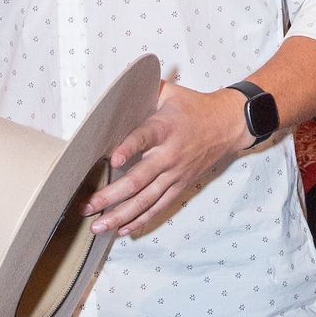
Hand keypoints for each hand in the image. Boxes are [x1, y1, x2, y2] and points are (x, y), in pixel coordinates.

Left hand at [82, 82, 246, 237]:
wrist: (228, 124)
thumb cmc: (194, 107)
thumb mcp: (169, 92)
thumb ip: (143, 90)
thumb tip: (117, 87)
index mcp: (165, 128)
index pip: (144, 138)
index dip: (129, 149)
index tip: (113, 160)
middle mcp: (169, 155)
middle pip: (139, 179)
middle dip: (111, 195)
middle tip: (88, 206)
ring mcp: (175, 174)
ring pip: (146, 200)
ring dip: (121, 215)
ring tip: (99, 226)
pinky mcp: (180, 186)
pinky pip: (159, 207)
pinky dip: (141, 220)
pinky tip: (123, 229)